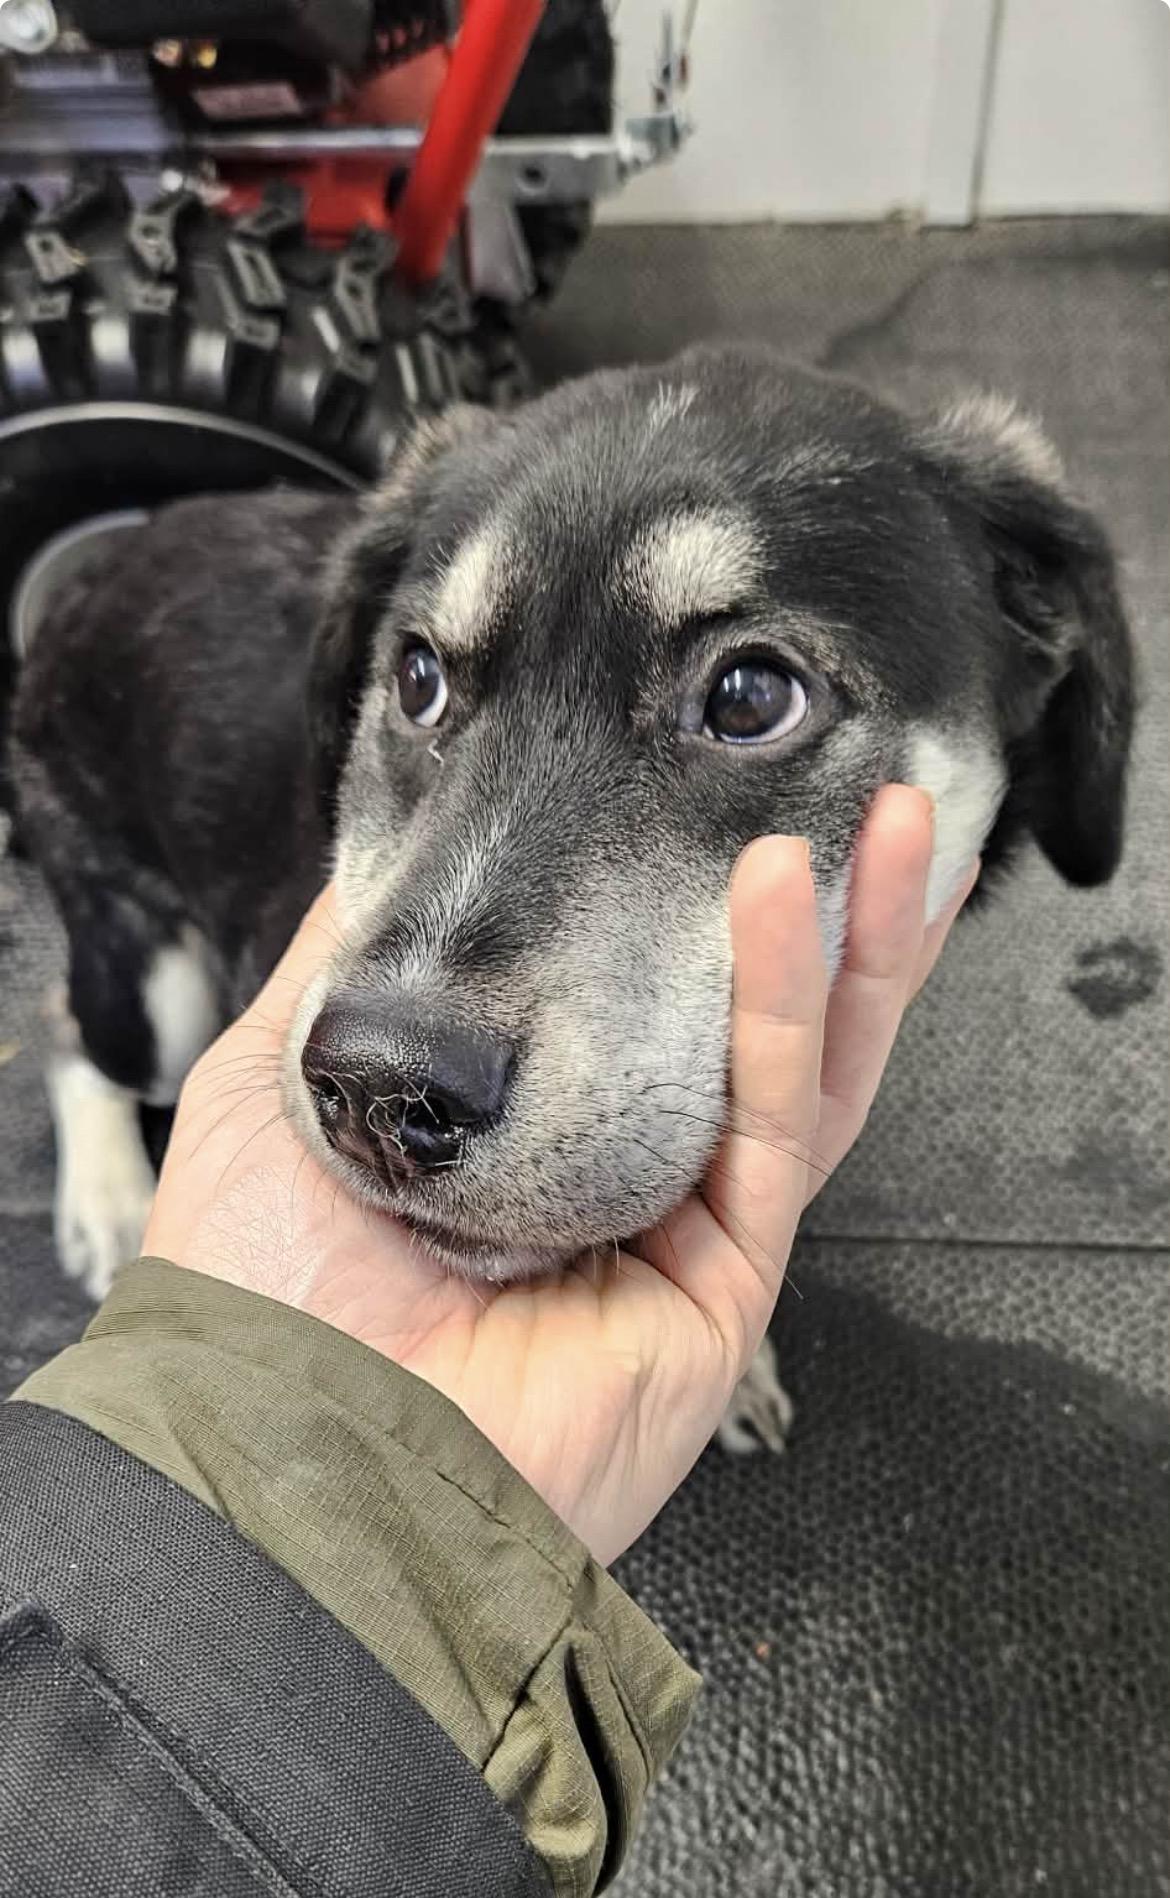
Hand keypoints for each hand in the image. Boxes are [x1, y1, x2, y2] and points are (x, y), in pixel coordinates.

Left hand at [144, 786, 974, 1563]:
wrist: (281, 1435)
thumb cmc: (257, 1278)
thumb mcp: (283, 1076)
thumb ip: (353, 964)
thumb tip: (391, 855)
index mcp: (519, 1133)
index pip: (633, 1000)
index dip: (684, 903)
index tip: (711, 800)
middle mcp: (609, 1176)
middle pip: (743, 1023)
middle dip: (812, 908)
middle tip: (845, 786)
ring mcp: (675, 1230)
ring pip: (796, 1064)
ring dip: (848, 938)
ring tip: (883, 819)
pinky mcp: (722, 1281)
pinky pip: (775, 1122)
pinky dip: (792, 1003)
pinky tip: (794, 897)